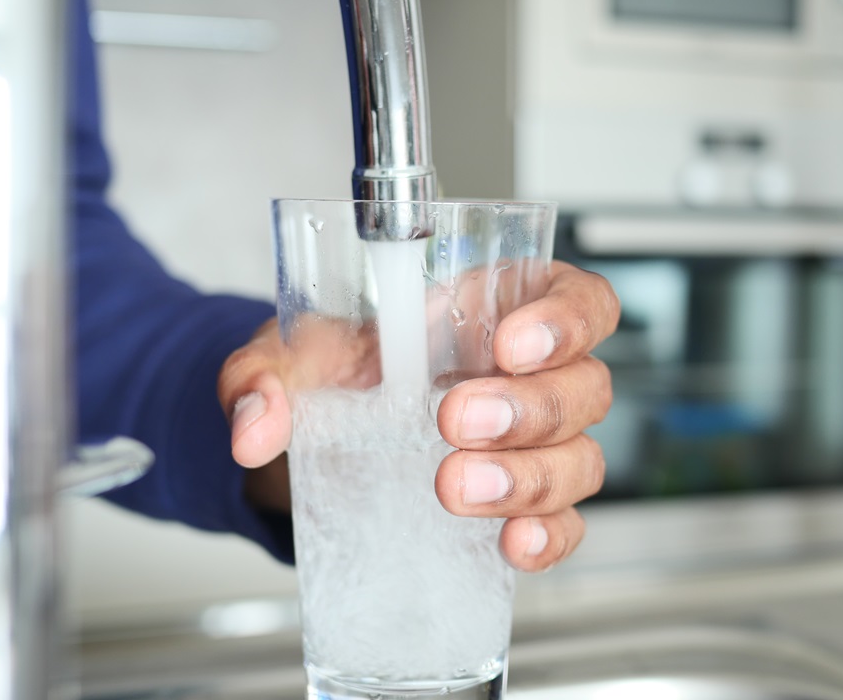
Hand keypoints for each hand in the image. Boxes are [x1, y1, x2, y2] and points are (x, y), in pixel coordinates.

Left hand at [218, 261, 619, 572]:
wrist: (309, 449)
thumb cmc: (327, 378)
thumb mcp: (286, 357)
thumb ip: (262, 374)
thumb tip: (258, 423)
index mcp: (492, 313)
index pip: (575, 299)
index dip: (565, 318)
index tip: (509, 345)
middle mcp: (526, 378)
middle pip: (584, 385)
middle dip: (528, 407)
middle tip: (455, 420)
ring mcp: (532, 446)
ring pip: (580, 457)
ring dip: (530, 476)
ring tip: (457, 488)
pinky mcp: (520, 506)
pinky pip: (564, 524)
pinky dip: (547, 537)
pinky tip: (512, 543)